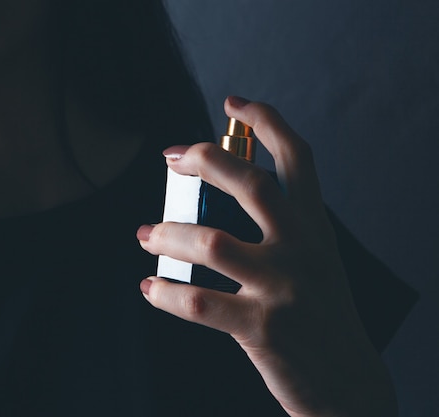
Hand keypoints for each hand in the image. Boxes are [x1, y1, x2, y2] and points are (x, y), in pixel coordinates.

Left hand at [137, 96, 396, 416]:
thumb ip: (280, 231)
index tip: (234, 103)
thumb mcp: (314, 262)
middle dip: (207, 159)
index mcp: (316, 228)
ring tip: (145, 234)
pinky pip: (198, 302)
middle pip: (251, 183)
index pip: (297, 159)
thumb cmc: (321, 316)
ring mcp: (282, 288)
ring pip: (211, 241)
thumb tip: (215, 202)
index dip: (266, 122)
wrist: (350, 384)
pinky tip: (150, 287)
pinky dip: (165, 293)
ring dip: (167, 233)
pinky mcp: (261, 329)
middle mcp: (302, 249)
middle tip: (171, 157)